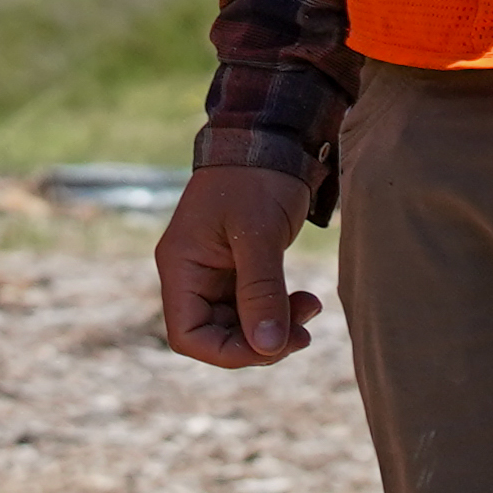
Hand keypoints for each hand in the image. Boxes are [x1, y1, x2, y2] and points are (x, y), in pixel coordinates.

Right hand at [157, 159, 321, 368]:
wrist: (271, 139)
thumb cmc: (256, 178)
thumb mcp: (259, 234)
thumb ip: (261, 290)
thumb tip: (269, 346)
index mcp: (181, 265)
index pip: (188, 335)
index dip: (228, 352)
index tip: (272, 346)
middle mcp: (192, 275)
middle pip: (215, 336)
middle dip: (260, 342)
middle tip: (303, 332)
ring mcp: (215, 274)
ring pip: (239, 326)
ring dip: (275, 328)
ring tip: (311, 308)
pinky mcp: (239, 270)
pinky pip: (254, 307)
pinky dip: (280, 311)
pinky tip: (307, 300)